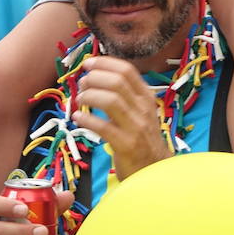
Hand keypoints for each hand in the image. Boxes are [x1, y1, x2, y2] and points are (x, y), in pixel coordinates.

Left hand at [73, 56, 174, 179]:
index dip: (105, 63)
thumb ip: (124, 95)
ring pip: (110, 101)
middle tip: (82, 84)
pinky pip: (103, 127)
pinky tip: (77, 118)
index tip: (88, 64)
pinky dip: (86, 120)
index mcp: (146, 97)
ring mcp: (136, 127)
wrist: (156, 170)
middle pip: (117, 82)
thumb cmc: (143, 138)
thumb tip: (96, 77)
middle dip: (94, 78)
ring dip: (89, 96)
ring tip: (80, 100)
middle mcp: (143, 109)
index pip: (127, 70)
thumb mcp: (140, 112)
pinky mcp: (126, 145)